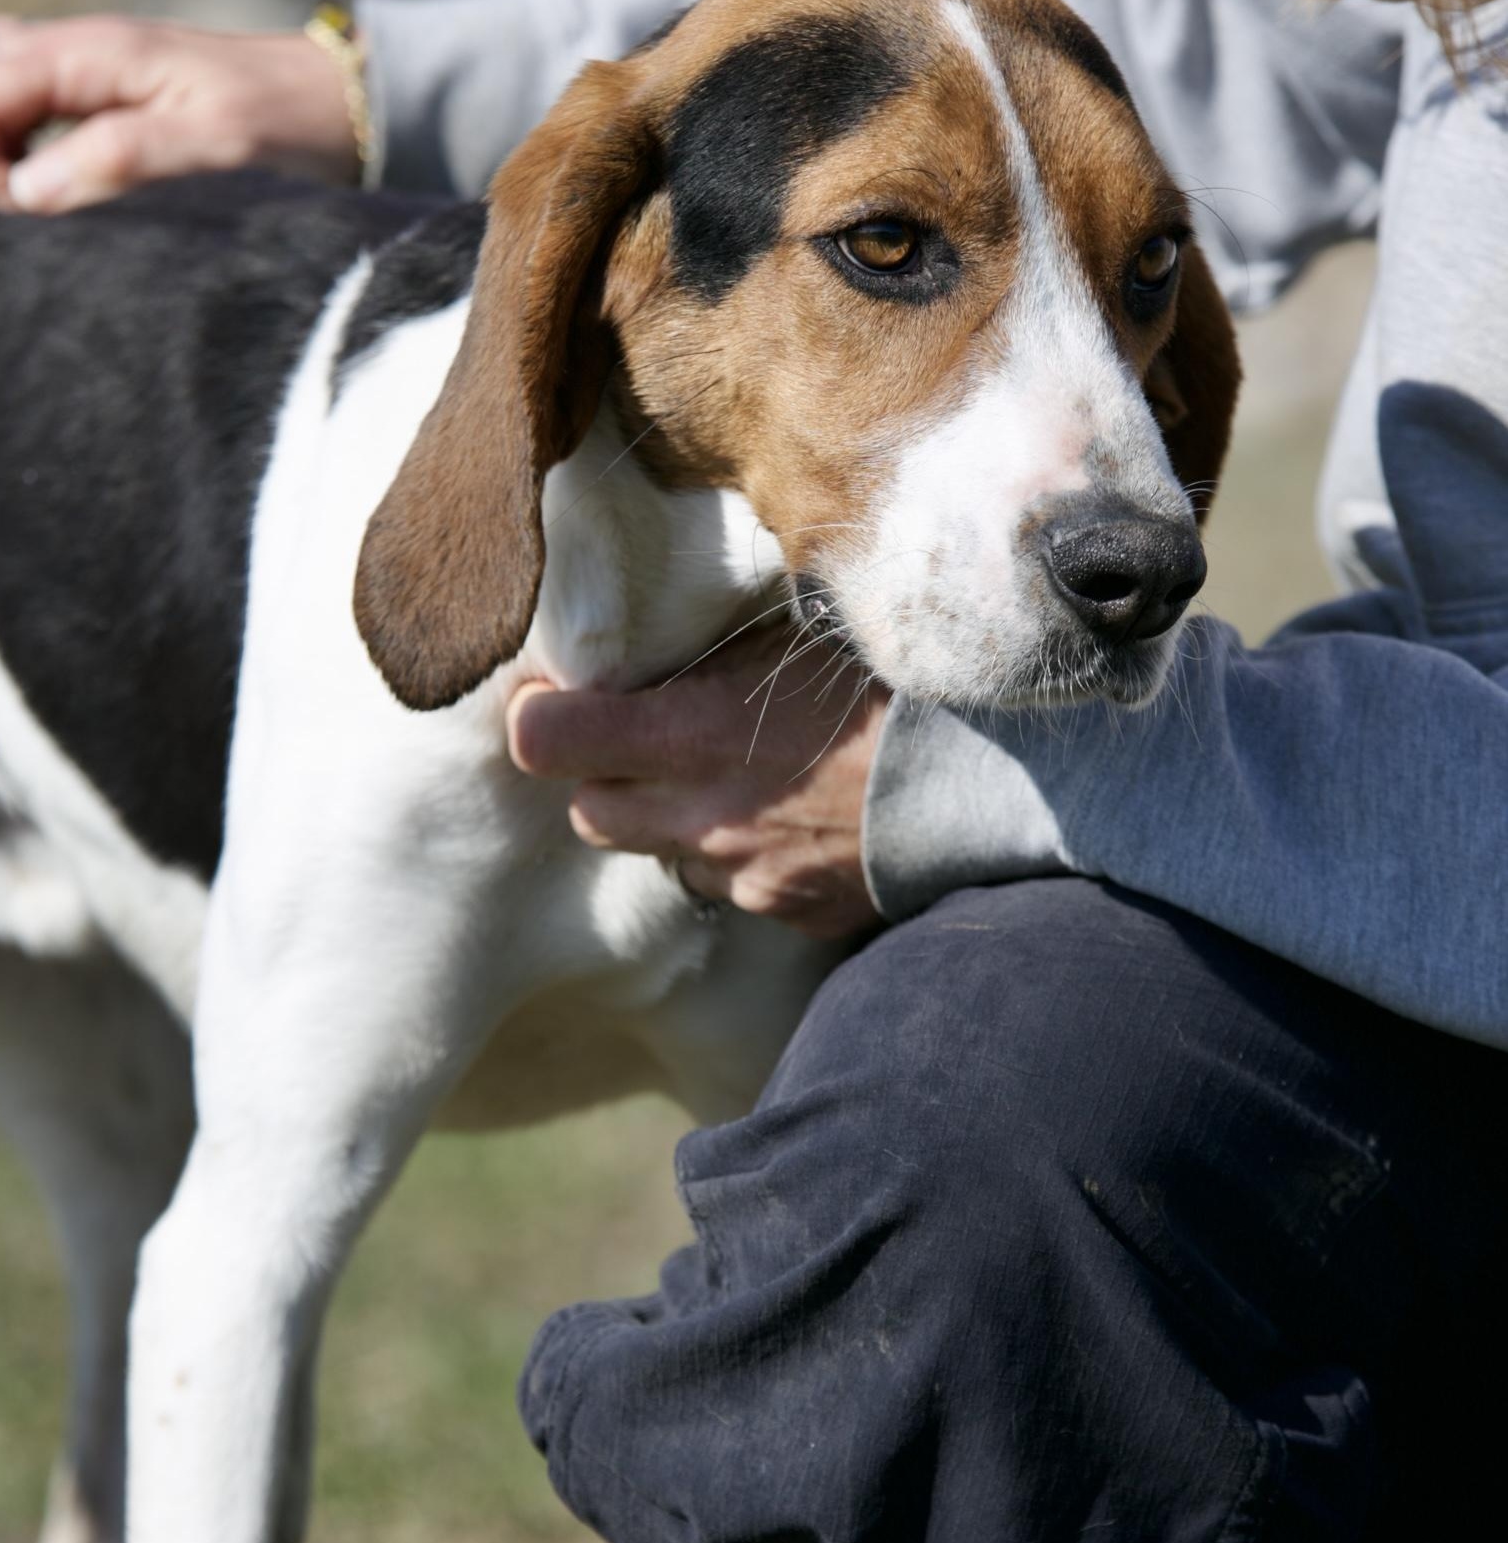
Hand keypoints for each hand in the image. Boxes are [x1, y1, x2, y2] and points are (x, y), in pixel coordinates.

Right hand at [0, 14, 359, 211]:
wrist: (337, 103)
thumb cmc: (283, 119)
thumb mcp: (211, 144)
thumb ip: (118, 159)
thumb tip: (23, 193)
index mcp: (86, 54)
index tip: (9, 212)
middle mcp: (66, 53)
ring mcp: (74, 75)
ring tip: (6, 206)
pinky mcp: (91, 102)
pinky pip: (6, 108)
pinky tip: (33, 198)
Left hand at [506, 627, 890, 939]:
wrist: (1003, 779)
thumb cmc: (901, 681)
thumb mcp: (802, 629)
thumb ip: (716, 648)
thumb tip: (661, 629)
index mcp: (694, 736)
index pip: (547, 744)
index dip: (539, 719)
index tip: (553, 698)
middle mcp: (704, 818)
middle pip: (591, 816)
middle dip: (603, 779)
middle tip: (645, 738)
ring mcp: (749, 877)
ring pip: (667, 856)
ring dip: (678, 820)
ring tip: (739, 773)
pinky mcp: (795, 913)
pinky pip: (740, 887)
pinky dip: (748, 854)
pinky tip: (799, 814)